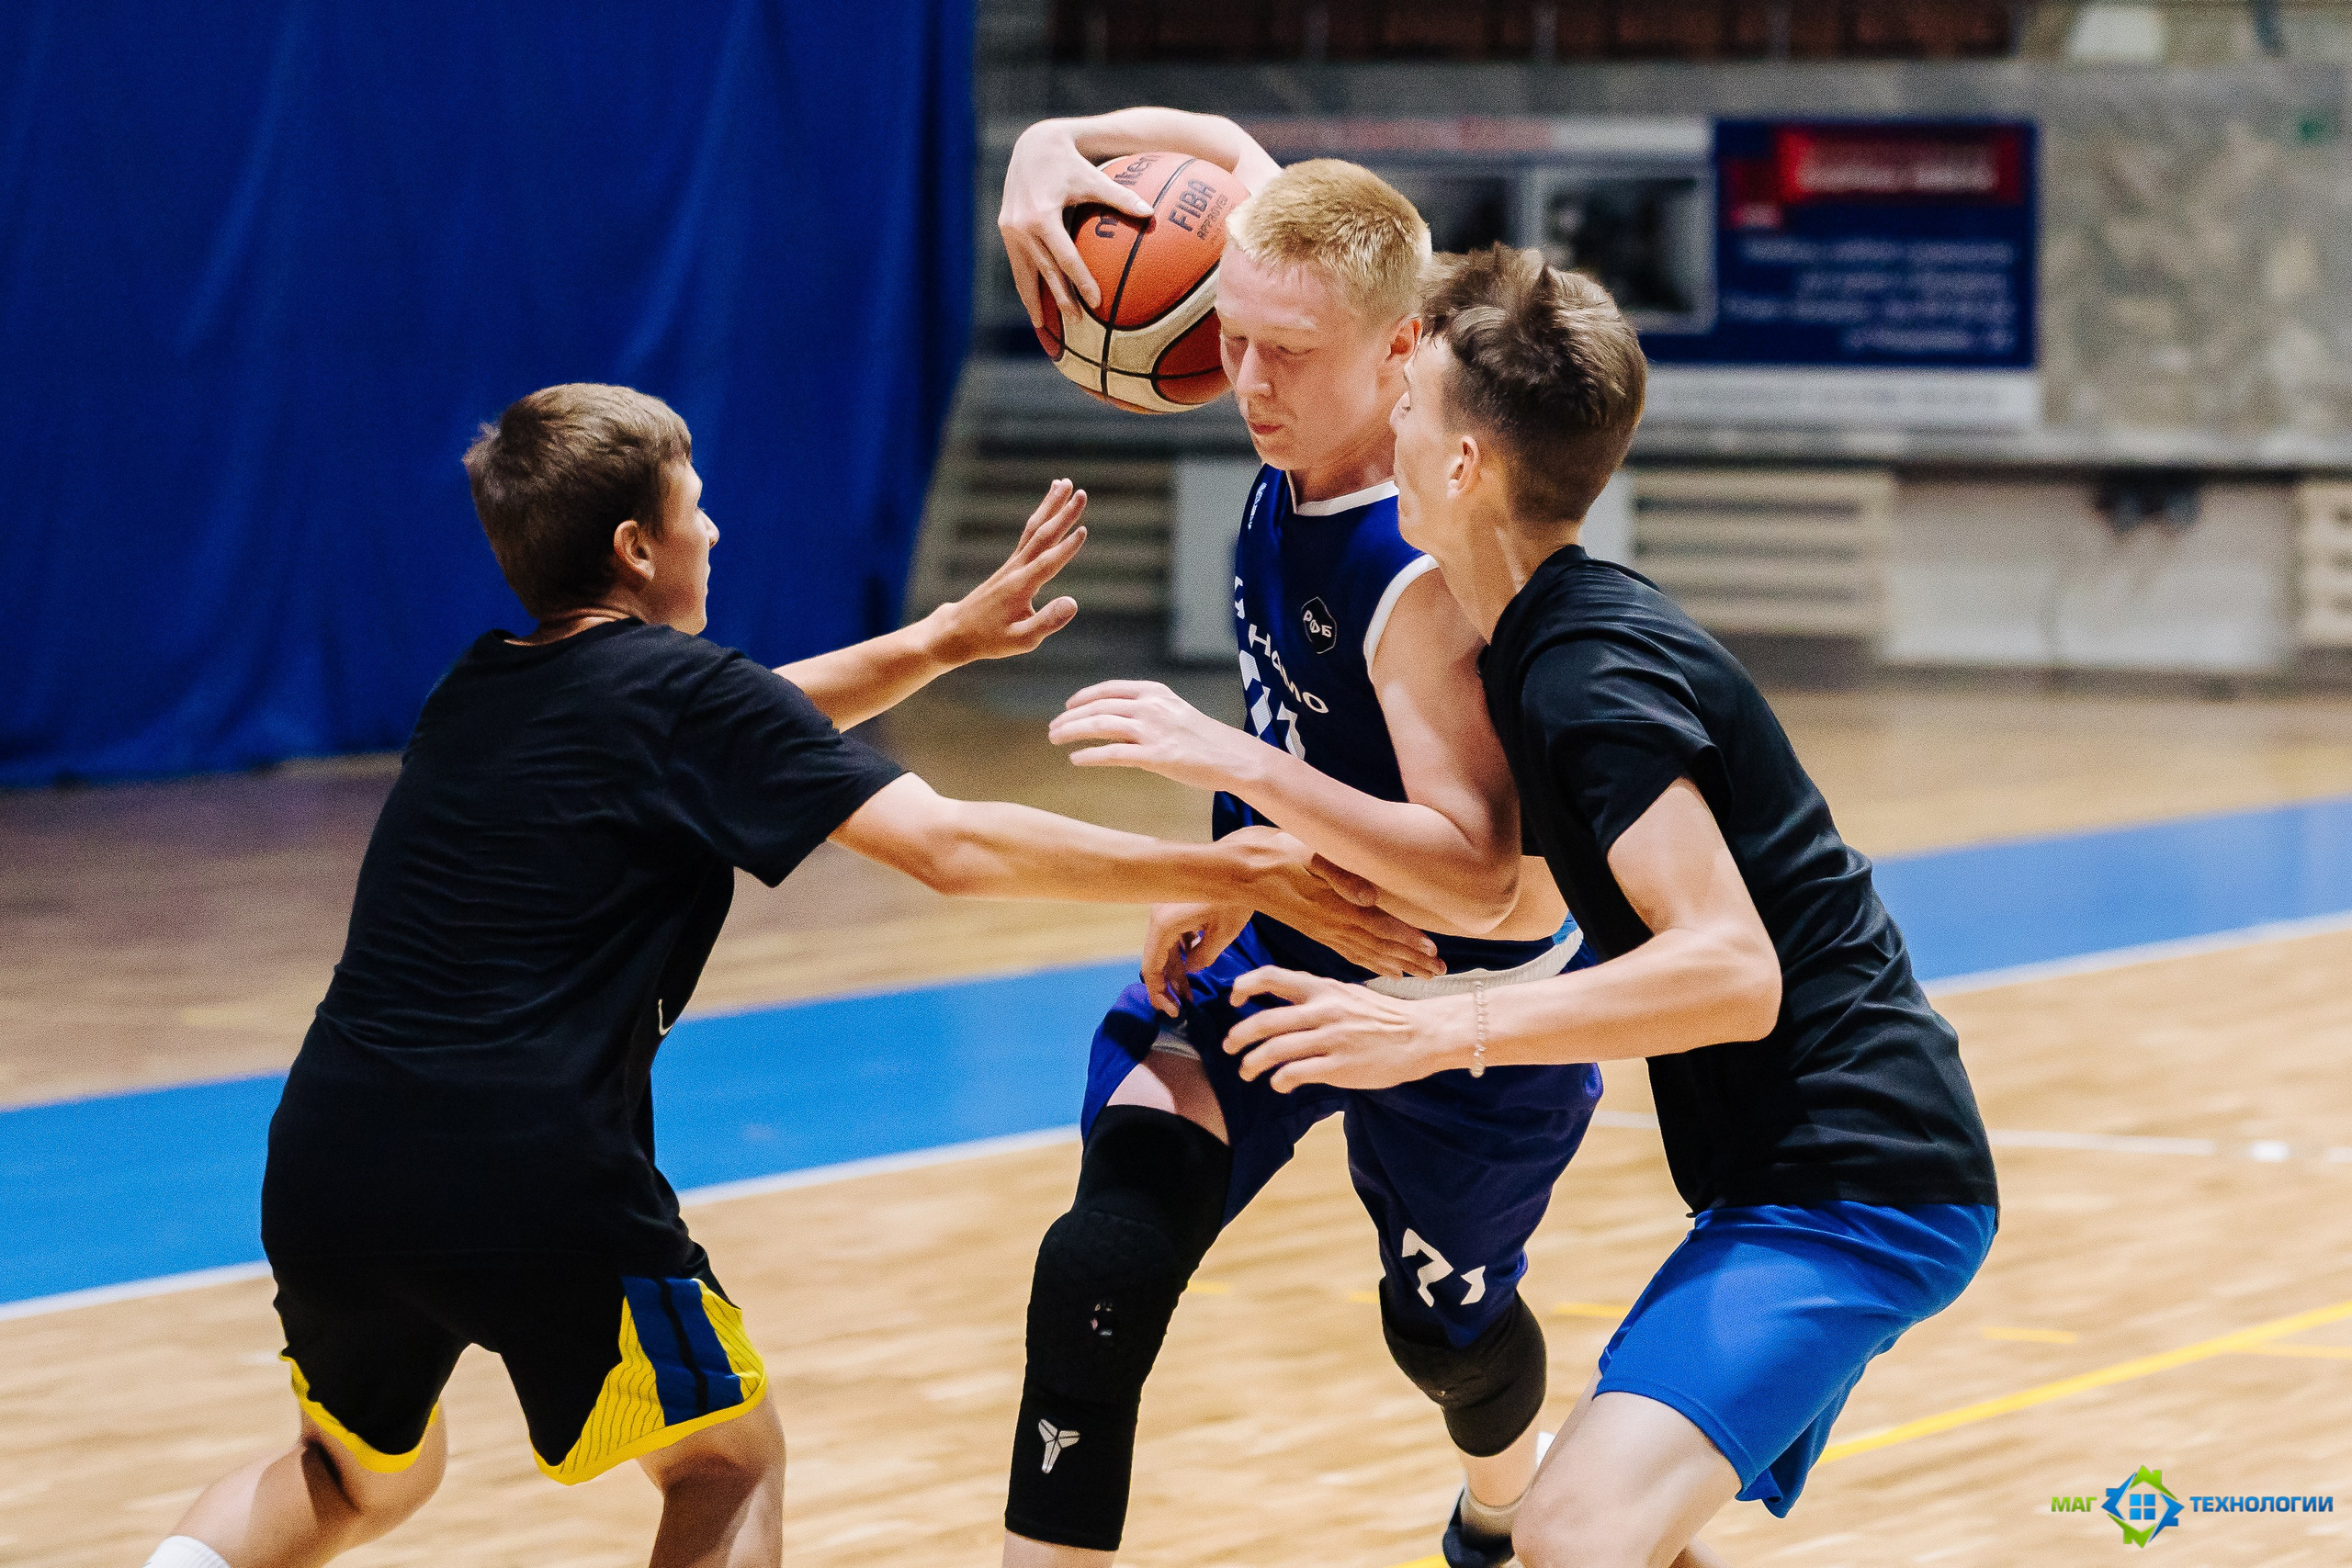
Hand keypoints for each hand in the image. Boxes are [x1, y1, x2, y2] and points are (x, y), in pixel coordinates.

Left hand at [925, 480, 1087, 665]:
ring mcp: (1012, 565)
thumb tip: (1073, 603)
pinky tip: (1049, 508)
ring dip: (1050, 505)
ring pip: (1034, 529)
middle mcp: (1016, 570)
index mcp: (1021, 587)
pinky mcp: (1011, 566)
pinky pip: (1028, 535)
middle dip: (1062, 514)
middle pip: (1042, 535)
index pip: (1047, 563)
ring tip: (1065, 483)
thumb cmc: (990, 639)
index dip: (1066, 548)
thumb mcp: (1021, 641)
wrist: (957, 631)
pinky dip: (1041, 517)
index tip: (1083, 529)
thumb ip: (1048, 622)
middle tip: (1081, 493)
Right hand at [999, 121, 1156, 329]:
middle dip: (1059, 299)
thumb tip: (1151, 213)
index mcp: (1042, 217)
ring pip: (1023, 273)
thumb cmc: (1069, 162)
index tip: (1096, 303)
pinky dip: (1025, 284)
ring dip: (1033, 301)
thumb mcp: (1094, 178)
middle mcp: (1021, 227)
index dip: (1081, 282)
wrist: (1033, 144)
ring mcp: (1010, 230)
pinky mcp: (1005, 229)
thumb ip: (1121, 196)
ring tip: (1045, 326)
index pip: (1065, 259)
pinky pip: (1017, 264)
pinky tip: (1034, 302)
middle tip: (1077, 322)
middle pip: (1044, 272)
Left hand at [1049, 679, 1264, 792]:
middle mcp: (1150, 707)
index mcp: (1154, 692)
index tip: (1068, 705)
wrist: (1232, 756)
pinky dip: (1090, 755)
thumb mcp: (1175, 711)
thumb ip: (1147, 710)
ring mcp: (1151, 731)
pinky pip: (1113, 754)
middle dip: (1071, 717)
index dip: (1084, 697)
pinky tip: (1076, 759)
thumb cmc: (1204, 738)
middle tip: (1054, 727)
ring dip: (1072, 732)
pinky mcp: (1154, 756)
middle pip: (1098, 707)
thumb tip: (1117, 718)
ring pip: (1099, 726)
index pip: (1109, 690)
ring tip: (1056, 739)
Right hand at [1140, 901, 1251, 1017]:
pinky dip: (1181, 952)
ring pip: (1165, 948)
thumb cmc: (1234, 897)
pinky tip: (1194, 965)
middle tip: (1181, 1009)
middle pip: (1155, 959)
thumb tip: (1189, 970)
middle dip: (1168, 985)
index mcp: (1164, 925)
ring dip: (1175, 970)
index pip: (1151, 967)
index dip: (1159, 993)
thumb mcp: (1222, 934)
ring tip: (1189, 995)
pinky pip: (1172, 935)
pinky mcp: (1174, 905)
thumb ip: (1202, 958)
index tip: (1173, 1012)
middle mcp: (1157, 917)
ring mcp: (1164, 909)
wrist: (1240, 864)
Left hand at [1224, 968, 1466, 1092]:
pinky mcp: (1341, 1066)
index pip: (1272, 976)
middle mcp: (1324, 1010)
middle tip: (1228, 1047)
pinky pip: (1296, 1074)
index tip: (1233, 1000)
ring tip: (1246, 1071)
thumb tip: (1284, 1009)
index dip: (1245, 986)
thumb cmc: (1384, 1017)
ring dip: (1252, 1064)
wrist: (1424, 1034)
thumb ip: (1316, 999)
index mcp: (1323, 988)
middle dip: (1238, 1036)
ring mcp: (1332, 1039)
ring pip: (1275, 1050)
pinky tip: (1279, 1085)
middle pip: (1265, 1020)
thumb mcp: (1347, 995)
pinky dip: (1279, 1080)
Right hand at [1232, 831, 1442, 981]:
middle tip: (1440, 972)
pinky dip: (1370, 963)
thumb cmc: (1274, 853)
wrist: (1237, 872)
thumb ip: (1341, 876)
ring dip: (1396, 965)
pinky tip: (1383, 969)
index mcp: (1335, 905)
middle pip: (1380, 946)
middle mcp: (1332, 924)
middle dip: (1412, 959)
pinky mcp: (1313, 931)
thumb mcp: (1308, 854)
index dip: (1408, 939)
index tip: (1434, 951)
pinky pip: (1348, 953)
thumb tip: (1371, 897)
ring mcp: (1322, 930)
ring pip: (1367, 954)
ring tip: (1420, 976)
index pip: (1381, 926)